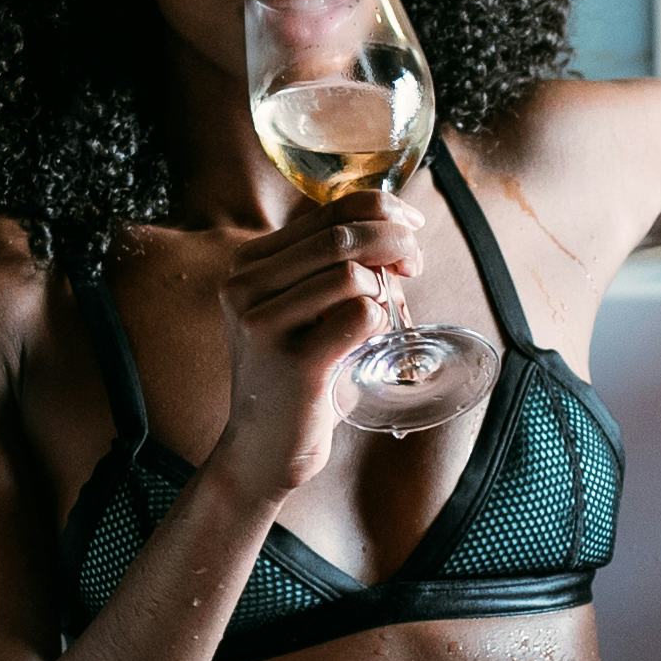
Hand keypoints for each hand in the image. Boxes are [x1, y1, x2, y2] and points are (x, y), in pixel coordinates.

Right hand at [203, 190, 418, 510]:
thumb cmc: (295, 377)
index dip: (382, 210)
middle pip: (341, 235)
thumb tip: (395, 232)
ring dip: (382, 290)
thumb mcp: (299, 310)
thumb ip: (330, 268)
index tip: (410, 229)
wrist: (261, 450)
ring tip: (381, 315)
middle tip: (415, 266)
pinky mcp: (294, 363)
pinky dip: (379, 322)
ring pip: (351, 274)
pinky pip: (360, 316)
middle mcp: (245, 286)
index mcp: (248, 265)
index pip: (328, 210)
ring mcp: (263, 324)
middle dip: (395, 243)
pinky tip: (367, 342)